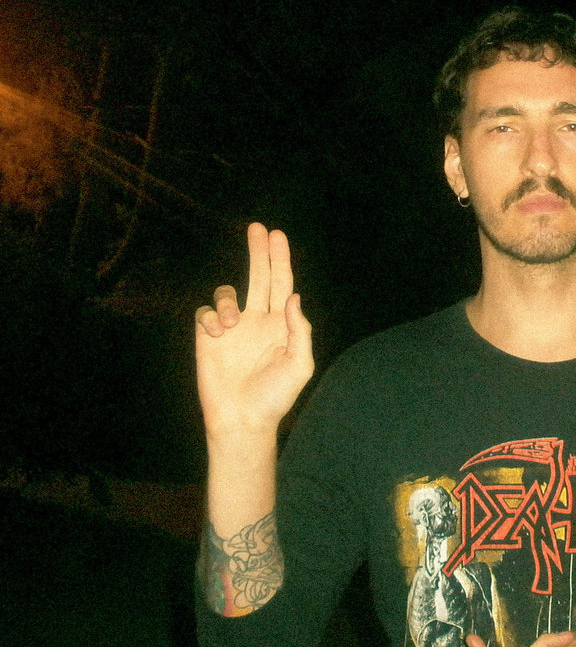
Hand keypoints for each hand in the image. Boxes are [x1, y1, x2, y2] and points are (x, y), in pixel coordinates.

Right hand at [195, 223, 313, 438]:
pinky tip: (217, 334)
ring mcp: (232, 328)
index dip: (280, 260)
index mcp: (281, 325)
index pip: (282, 285)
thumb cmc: (275, 396)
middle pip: (258, 277)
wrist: (242, 419)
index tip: (276, 235)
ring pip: (227, 293)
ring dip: (228, 301)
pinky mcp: (208, 338)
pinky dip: (210, 317)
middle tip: (257, 227)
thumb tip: (293, 297)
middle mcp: (257, 322)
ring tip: (232, 323)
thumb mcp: (299, 365)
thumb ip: (300, 330)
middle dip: (258, 252)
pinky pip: (205, 312)